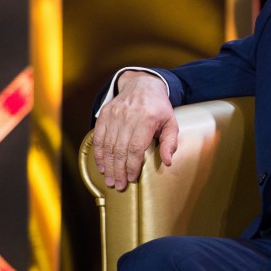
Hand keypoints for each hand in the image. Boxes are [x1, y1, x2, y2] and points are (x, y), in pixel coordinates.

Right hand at [92, 70, 177, 190]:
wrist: (143, 85)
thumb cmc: (158, 108)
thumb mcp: (171, 123)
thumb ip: (170, 142)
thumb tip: (167, 162)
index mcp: (147, 119)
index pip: (136, 148)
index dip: (132, 165)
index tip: (132, 178)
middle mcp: (129, 116)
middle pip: (120, 149)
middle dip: (118, 170)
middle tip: (119, 185)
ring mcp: (115, 114)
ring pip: (108, 145)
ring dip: (108, 165)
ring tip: (110, 180)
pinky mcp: (105, 114)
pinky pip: (99, 137)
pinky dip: (99, 153)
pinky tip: (101, 166)